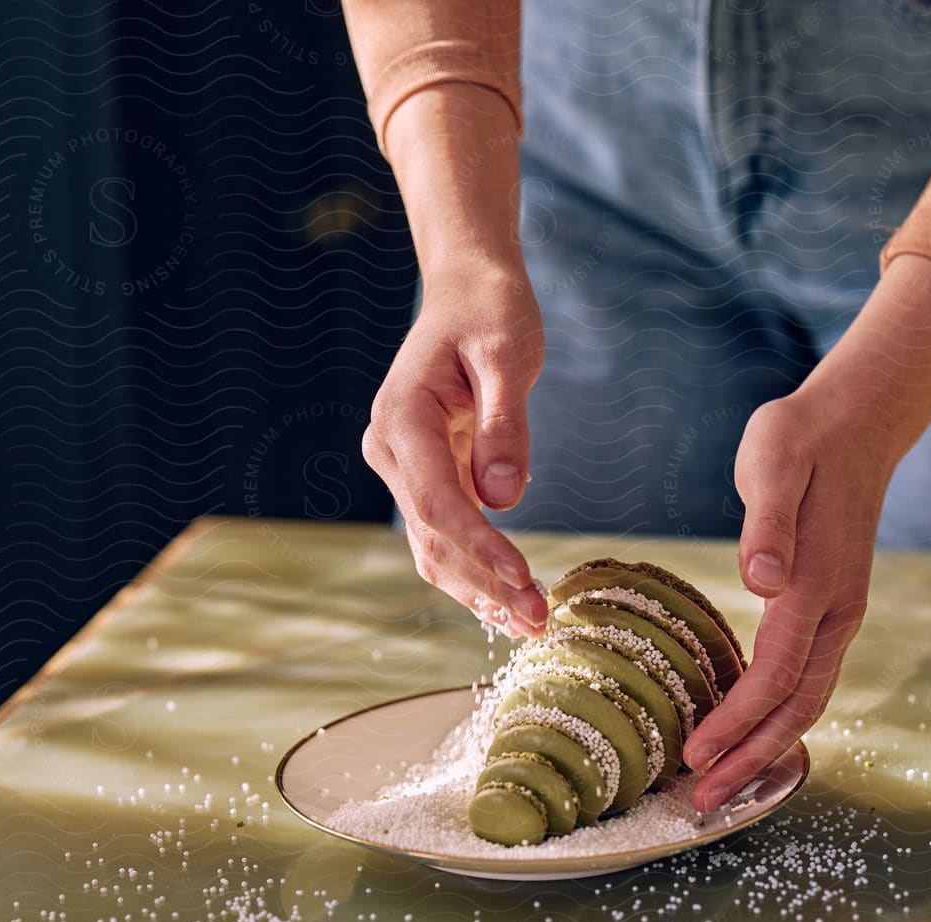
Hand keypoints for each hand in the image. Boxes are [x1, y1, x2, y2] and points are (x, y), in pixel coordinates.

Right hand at [362, 258, 549, 636]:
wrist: (467, 290)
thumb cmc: (489, 311)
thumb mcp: (507, 354)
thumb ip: (505, 425)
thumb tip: (506, 498)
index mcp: (402, 419)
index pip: (437, 500)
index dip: (480, 546)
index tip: (524, 577)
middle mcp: (390, 450)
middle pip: (433, 535)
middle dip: (485, 583)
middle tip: (540, 619)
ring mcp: (403, 467)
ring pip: (434, 546)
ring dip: (479, 589)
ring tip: (531, 623)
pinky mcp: (427, 476)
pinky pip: (446, 533)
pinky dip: (477, 569)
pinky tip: (512, 601)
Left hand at [680, 254, 930, 810]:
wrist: (855, 422)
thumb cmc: (802, 438)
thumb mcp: (775, 461)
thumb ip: (769, 522)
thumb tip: (761, 581)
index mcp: (816, 584)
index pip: (775, 675)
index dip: (735, 723)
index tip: (693, 757)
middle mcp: (836, 611)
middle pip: (797, 708)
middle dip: (750, 761)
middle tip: (699, 803)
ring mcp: (839, 613)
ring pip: (808, 701)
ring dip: (764, 750)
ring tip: (718, 786)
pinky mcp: (831, 608)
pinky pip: (807, 680)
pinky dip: (778, 720)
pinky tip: (746, 736)